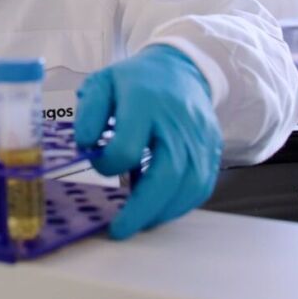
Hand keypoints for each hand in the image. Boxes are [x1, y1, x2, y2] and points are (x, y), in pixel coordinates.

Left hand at [74, 44, 222, 238]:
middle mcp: (178, 121)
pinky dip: (180, 205)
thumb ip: (89, 113)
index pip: (128, 146)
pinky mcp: (212, 149)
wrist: (182, 68)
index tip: (99, 164)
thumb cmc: (137, 81)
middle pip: (169, 173)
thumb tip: (84, 146)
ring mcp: (200, 136)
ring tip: (138, 222)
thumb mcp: (103, 83)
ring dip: (162, 212)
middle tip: (120, 229)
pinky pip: (202, 186)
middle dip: (142, 209)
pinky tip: (159, 208)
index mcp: (145, 101)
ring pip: (190, 185)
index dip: (109, 164)